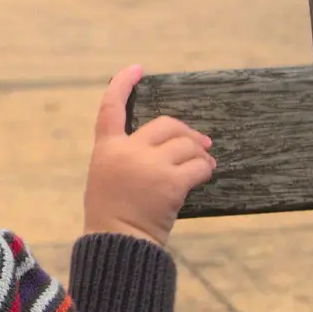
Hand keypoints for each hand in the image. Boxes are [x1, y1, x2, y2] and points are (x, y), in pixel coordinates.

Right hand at [83, 64, 214, 247]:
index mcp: (106, 149)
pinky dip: (205, 169)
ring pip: (186, 145)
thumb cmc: (111, 216)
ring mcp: (149, 165)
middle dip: (186, 132)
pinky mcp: (170, 182)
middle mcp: (127, 151)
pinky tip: (206, 174)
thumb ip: (127, 157)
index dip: (123, 85)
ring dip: (200, 153)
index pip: (110, 108)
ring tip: (205, 164)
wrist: (118, 242)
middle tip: (200, 142)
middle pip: (165, 124)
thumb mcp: (107, 178)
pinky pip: (198, 166)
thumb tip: (167, 147)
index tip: (136, 69)